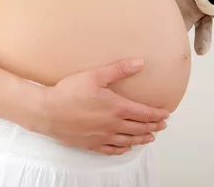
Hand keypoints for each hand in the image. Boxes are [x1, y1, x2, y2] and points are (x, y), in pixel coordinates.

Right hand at [36, 58, 169, 154]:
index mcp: (117, 108)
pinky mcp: (91, 144)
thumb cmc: (69, 92)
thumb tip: (140, 63)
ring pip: (128, 141)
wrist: (47, 111)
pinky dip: (122, 149)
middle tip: (162, 126)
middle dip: (153, 127)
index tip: (166, 114)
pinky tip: (126, 147)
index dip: (157, 114)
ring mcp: (102, 137)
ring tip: (150, 138)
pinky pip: (111, 150)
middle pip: (139, 128)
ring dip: (141, 139)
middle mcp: (113, 125)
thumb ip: (119, 69)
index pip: (144, 114)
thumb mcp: (95, 76)